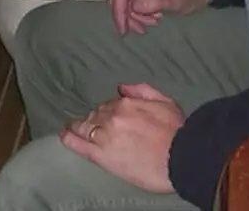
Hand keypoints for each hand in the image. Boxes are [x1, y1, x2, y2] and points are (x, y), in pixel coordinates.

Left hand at [61, 83, 182, 192]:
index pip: (109, 104)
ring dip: (80, 126)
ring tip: (74, 127)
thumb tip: (122, 87)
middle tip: (96, 125)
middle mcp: (111, 117)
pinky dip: (70, 138)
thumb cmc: (179, 133)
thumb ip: (143, 90)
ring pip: (85, 127)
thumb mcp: (166, 103)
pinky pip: (78, 144)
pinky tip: (64, 135)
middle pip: (96, 115)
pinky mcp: (101, 156)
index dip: (109, 111)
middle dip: (95, 119)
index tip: (111, 116)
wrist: (184, 160)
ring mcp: (104, 137)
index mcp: (126, 104)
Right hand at [110, 0, 211, 34]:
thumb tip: (134, 7)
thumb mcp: (174, 0)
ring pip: (125, 5)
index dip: (119, 12)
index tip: (123, 30)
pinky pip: (131, 6)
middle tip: (142, 30)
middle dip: (128, 17)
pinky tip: (152, 19)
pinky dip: (139, 16)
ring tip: (154, 22)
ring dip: (136, 18)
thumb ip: (155, 2)